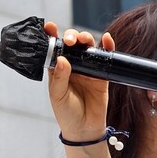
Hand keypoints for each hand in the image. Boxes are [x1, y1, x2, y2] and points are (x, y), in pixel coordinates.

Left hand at [44, 22, 112, 142]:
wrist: (84, 130)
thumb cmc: (66, 114)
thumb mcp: (58, 96)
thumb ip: (59, 77)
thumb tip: (62, 58)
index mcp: (57, 69)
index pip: (54, 48)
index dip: (51, 35)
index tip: (49, 27)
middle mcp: (72, 66)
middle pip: (72, 44)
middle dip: (71, 36)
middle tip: (69, 41)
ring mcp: (88, 69)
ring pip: (87, 47)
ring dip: (86, 38)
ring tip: (83, 40)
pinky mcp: (102, 75)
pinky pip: (105, 58)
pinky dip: (107, 46)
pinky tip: (107, 39)